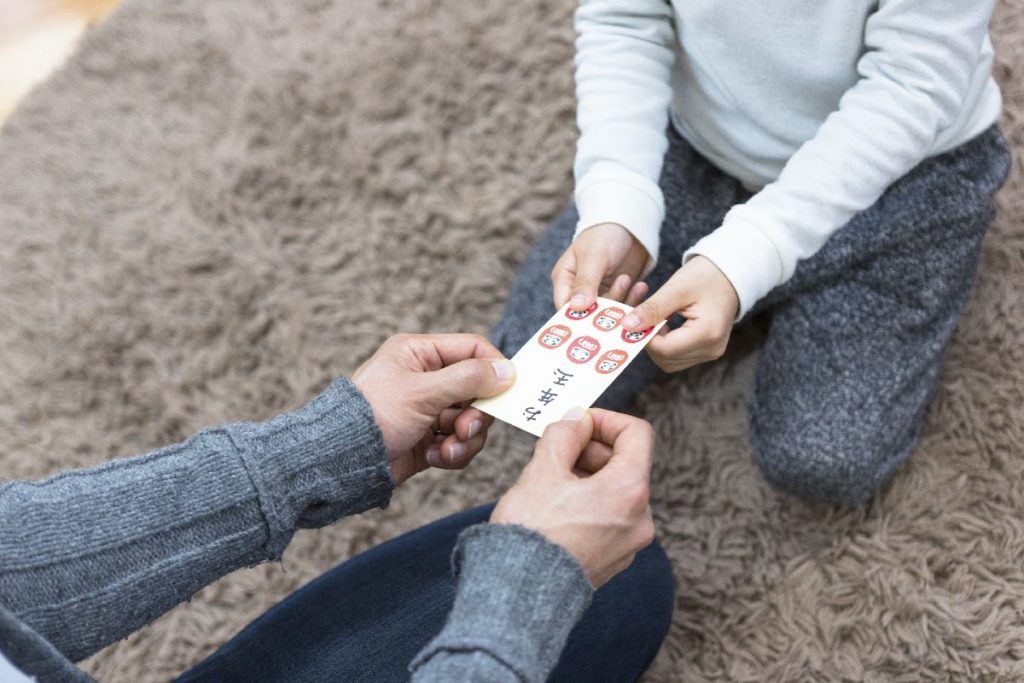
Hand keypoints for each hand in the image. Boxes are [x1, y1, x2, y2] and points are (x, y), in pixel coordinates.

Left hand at [352, 334, 514, 484]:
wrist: (342, 462)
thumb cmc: (373, 416)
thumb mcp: (423, 392)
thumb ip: (468, 379)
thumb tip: (508, 370)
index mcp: (419, 353)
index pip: (472, 349)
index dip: (493, 368)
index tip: (508, 391)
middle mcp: (426, 378)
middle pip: (477, 390)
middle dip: (476, 415)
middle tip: (464, 429)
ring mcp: (428, 410)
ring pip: (470, 420)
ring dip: (464, 439)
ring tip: (445, 450)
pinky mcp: (427, 439)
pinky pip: (457, 443)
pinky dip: (451, 453)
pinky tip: (432, 458)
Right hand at [490, 408, 655, 586]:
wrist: (517, 594)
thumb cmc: (531, 531)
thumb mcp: (543, 469)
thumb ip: (565, 435)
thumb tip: (578, 420)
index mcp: (630, 491)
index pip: (636, 434)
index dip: (606, 420)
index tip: (577, 423)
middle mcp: (640, 519)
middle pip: (626, 463)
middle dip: (590, 450)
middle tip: (554, 451)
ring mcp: (629, 544)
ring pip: (614, 491)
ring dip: (586, 476)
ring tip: (549, 482)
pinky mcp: (613, 560)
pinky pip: (608, 518)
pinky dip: (588, 503)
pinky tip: (555, 509)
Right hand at [551, 223, 650, 310]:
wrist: (629, 224)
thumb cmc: (603, 234)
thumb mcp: (593, 257)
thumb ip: (585, 282)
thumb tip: (576, 307)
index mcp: (565, 280)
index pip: (565, 309)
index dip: (577, 320)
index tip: (592, 325)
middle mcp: (580, 290)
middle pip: (588, 315)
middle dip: (603, 315)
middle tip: (619, 311)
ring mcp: (600, 293)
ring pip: (608, 312)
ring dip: (621, 302)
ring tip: (629, 281)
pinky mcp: (618, 293)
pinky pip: (624, 305)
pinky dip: (633, 299)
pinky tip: (641, 286)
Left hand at [621, 255, 738, 371]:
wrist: (730, 273)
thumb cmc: (705, 275)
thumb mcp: (676, 288)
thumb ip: (651, 309)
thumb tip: (627, 326)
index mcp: (707, 333)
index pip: (665, 349)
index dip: (645, 337)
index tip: (634, 319)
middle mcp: (712, 349)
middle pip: (666, 359)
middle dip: (649, 342)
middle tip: (642, 319)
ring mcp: (711, 352)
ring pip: (670, 361)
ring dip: (656, 344)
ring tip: (656, 319)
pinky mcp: (708, 350)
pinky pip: (678, 356)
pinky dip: (666, 344)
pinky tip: (665, 324)